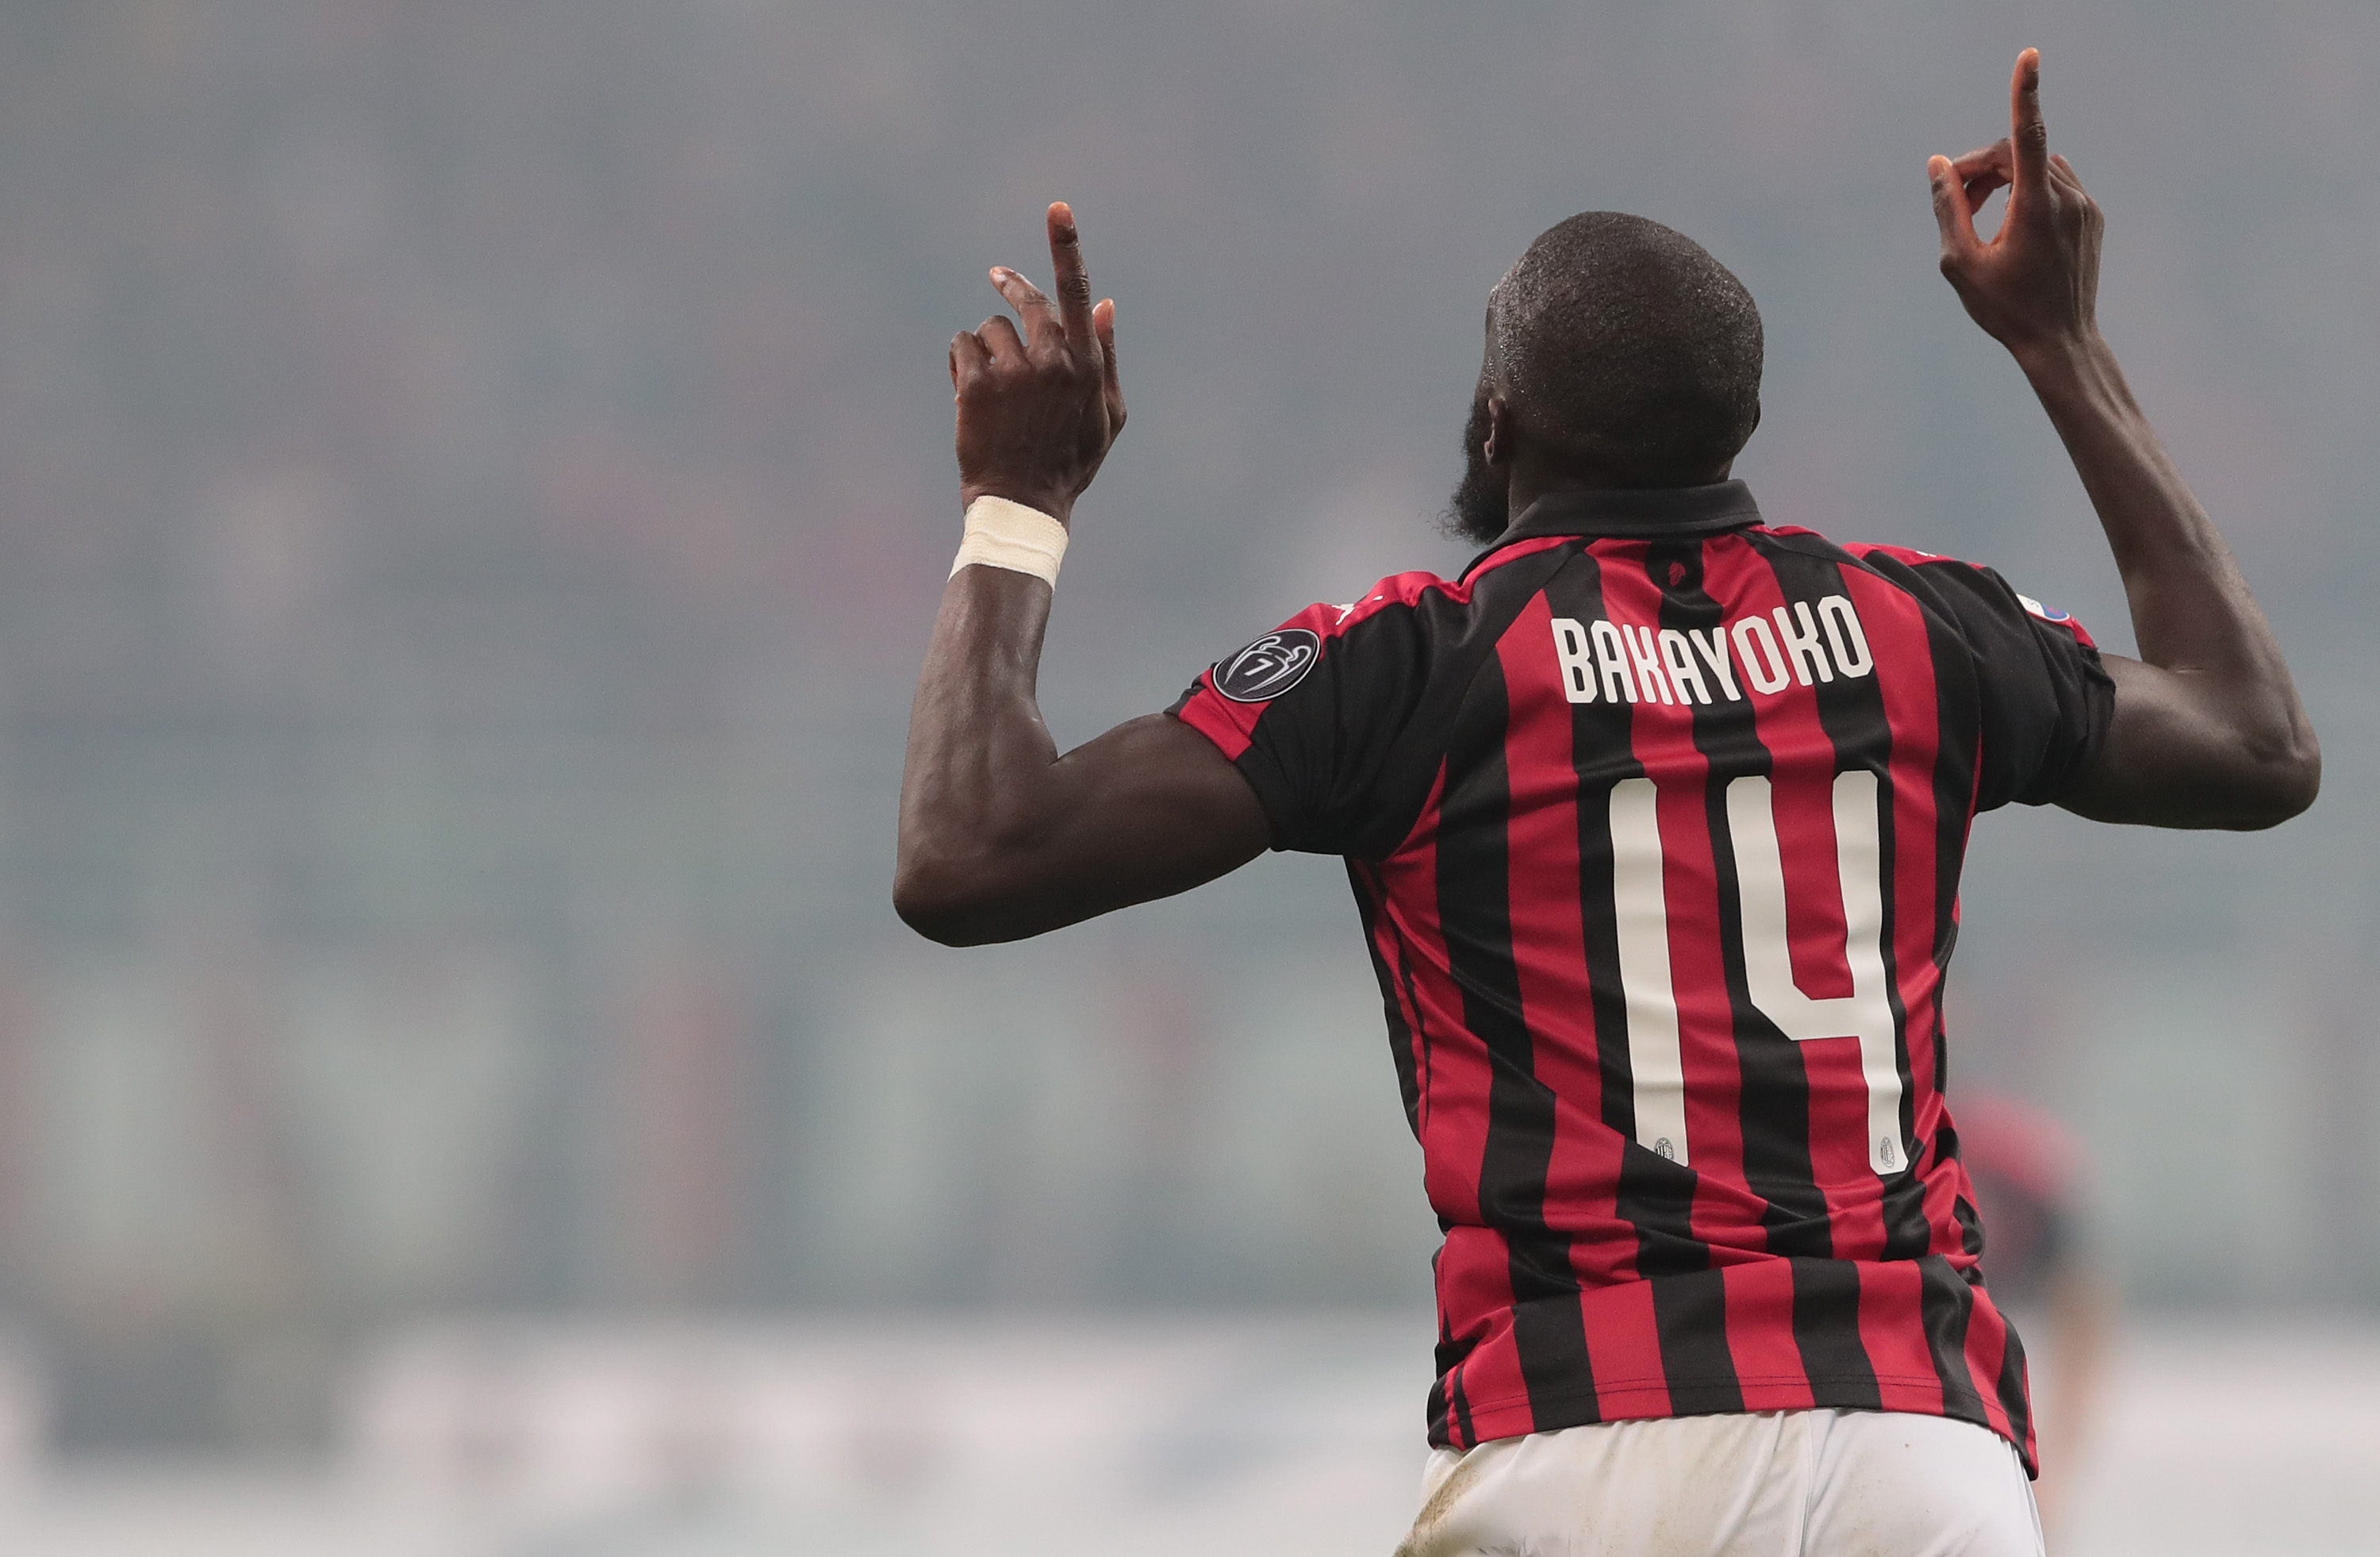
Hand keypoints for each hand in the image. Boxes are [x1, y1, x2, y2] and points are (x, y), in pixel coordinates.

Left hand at [949, 202, 1126, 525]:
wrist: (1022, 505)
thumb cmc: (1070, 461)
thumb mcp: (1107, 415)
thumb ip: (1106, 356)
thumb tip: (1106, 302)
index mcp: (1086, 365)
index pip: (1076, 293)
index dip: (1066, 247)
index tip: (1057, 208)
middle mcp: (1052, 362)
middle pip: (1028, 302)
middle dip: (1011, 288)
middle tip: (997, 276)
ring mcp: (1012, 374)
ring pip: (991, 328)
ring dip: (987, 349)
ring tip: (993, 388)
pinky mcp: (975, 387)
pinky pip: (960, 346)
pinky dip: (960, 364)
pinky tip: (968, 396)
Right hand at [1929, 49, 2104, 363]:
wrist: (2060, 342)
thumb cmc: (2005, 309)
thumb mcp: (1960, 263)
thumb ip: (1948, 209)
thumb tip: (1939, 166)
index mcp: (2035, 207)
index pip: (2027, 135)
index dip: (2025, 92)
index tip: (2029, 56)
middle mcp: (2066, 198)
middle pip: (2016, 155)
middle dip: (1979, 169)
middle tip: (1953, 202)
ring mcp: (2085, 206)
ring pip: (2036, 167)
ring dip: (2002, 180)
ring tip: (1980, 219)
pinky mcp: (2093, 217)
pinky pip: (2055, 184)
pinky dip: (2027, 192)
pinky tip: (2011, 228)